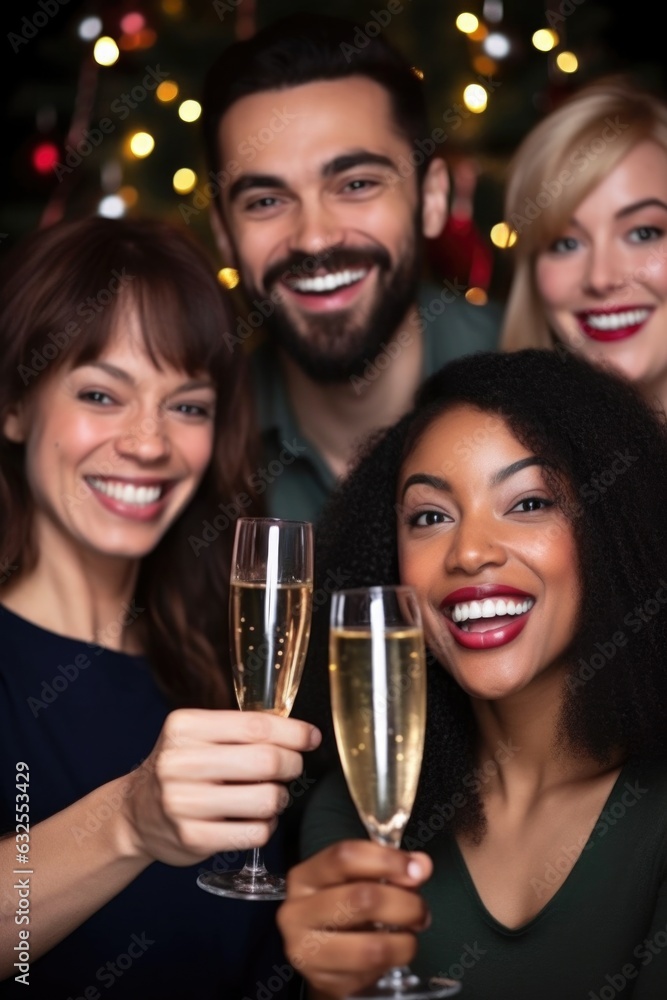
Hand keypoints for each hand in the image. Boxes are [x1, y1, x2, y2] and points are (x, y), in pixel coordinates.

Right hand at [122, 708, 320, 865]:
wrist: (135, 813)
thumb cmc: (180, 768)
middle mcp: (180, 762)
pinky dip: (266, 826)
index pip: (255, 725)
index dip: (293, 732)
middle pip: (266, 761)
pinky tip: (256, 819)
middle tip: (292, 768)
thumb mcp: (197, 736)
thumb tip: (298, 731)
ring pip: (266, 799)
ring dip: (280, 798)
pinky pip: (255, 832)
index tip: (311, 737)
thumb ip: (239, 729)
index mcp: (185, 728)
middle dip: (292, 765)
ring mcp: (184, 803)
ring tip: (271, 796)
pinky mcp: (192, 838)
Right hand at [276, 840, 431, 998]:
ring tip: (412, 935)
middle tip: (421, 910)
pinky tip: (393, 951)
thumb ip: (389, 867)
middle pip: (361, 898)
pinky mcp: (323, 981)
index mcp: (305, 876)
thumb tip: (420, 866)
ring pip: (370, 947)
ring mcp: (306, 950)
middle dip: (405, 904)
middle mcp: (297, 911)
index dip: (387, 859)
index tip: (417, 869)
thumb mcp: (358, 878)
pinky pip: (371, 973)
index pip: (345, 856)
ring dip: (405, 941)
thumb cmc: (342, 906)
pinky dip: (393, 962)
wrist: (320, 953)